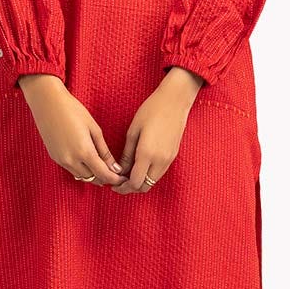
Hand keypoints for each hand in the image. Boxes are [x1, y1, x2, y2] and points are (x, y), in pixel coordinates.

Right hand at [17, 74, 123, 184]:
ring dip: (92, 175)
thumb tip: (115, 168)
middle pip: (92, 178)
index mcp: (84, 151)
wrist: (47, 103)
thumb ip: (104, 151)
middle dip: (104, 178)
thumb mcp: (94, 129)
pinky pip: (71, 169)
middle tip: (114, 173)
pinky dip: (80, 169)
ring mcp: (61, 160)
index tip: (122, 178)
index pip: (103, 174)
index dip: (114, 179)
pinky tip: (86, 161)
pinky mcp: (54, 157)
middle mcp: (71, 160)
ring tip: (101, 167)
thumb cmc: (73, 110)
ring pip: (81, 176)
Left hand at [111, 67, 203, 193]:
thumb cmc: (151, 111)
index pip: (135, 182)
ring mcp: (168, 159)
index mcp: (146, 154)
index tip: (114, 185)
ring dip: (141, 182)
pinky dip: (149, 175)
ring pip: (153, 181)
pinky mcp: (173, 155)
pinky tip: (140, 166)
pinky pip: (159, 173)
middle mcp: (159, 161)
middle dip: (131, 188)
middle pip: (145, 187)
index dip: (123, 188)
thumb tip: (120, 170)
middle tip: (119, 182)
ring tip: (128, 174)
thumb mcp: (133, 131)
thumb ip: (127, 154)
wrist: (175, 101)